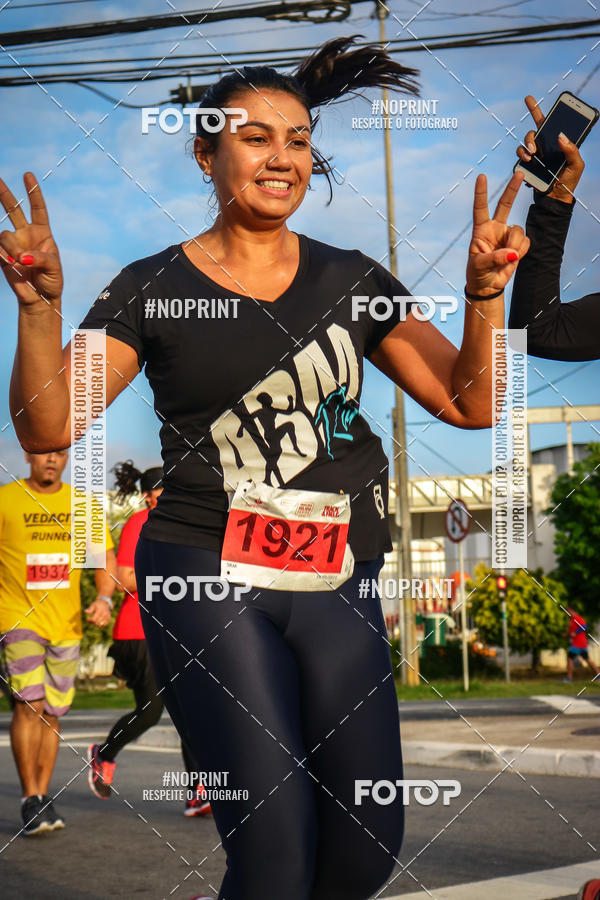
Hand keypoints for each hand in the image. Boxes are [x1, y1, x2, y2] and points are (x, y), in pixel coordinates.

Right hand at [0, 172, 62, 307]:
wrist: (40, 299)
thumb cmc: (52, 281)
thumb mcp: (54, 268)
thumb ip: (40, 259)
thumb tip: (22, 257)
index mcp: (43, 233)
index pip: (38, 209)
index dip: (32, 192)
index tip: (27, 175)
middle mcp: (26, 234)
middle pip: (13, 209)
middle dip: (3, 194)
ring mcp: (13, 244)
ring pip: (5, 234)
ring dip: (11, 248)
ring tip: (18, 262)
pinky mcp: (2, 256)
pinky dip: (3, 255)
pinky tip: (10, 263)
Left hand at [85, 598, 111, 627]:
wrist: (105, 603)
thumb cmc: (97, 604)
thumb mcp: (92, 605)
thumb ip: (89, 609)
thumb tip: (85, 611)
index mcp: (100, 611)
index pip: (94, 619)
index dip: (89, 620)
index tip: (87, 619)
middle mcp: (104, 614)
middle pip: (96, 623)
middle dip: (92, 622)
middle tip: (89, 620)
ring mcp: (107, 617)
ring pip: (100, 625)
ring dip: (96, 624)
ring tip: (93, 621)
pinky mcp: (109, 618)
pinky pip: (104, 624)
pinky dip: (100, 624)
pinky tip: (98, 621)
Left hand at [465, 172, 528, 295]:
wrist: (488, 286)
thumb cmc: (477, 274)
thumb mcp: (479, 266)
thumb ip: (494, 258)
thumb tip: (511, 254)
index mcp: (481, 230)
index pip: (480, 208)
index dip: (481, 193)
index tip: (482, 177)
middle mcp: (495, 228)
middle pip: (505, 205)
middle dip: (512, 189)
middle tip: (519, 173)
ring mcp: (507, 235)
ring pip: (518, 231)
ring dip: (514, 245)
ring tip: (507, 258)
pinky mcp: (517, 244)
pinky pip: (525, 242)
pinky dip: (520, 251)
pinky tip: (513, 259)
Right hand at [516, 95, 583, 203]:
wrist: (555, 198)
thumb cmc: (569, 181)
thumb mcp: (576, 165)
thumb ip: (572, 150)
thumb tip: (561, 136)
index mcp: (557, 142)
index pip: (547, 122)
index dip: (536, 109)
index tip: (527, 98)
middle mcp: (544, 146)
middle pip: (533, 131)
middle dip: (531, 136)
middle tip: (535, 147)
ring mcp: (534, 155)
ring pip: (525, 143)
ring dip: (526, 146)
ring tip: (531, 156)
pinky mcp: (527, 165)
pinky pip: (520, 155)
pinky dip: (522, 156)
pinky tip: (528, 161)